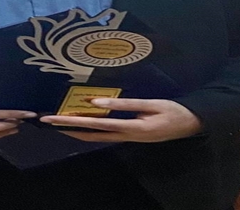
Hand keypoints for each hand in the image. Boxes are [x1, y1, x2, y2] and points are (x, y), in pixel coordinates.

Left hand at [40, 98, 202, 142]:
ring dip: (76, 131)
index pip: (97, 124)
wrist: (192, 124)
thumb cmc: (173, 111)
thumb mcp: (151, 104)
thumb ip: (125, 104)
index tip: (57, 118)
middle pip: (91, 135)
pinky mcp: (130, 136)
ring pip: (96, 138)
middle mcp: (126, 136)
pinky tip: (81, 125)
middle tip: (47, 122)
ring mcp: (127, 138)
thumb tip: (98, 101)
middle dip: (68, 129)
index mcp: (132, 127)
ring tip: (58, 124)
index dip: (75, 121)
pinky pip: (104, 135)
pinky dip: (89, 131)